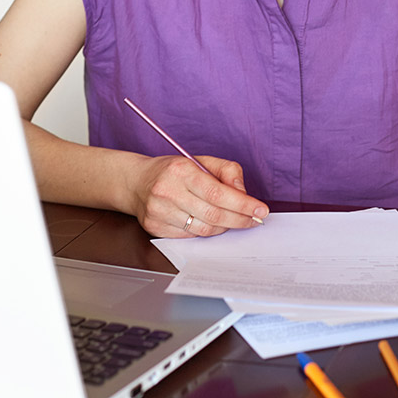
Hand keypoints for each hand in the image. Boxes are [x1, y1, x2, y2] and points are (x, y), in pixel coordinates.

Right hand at [130, 155, 268, 237]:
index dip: (242, 205)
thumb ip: (227, 171)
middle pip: (213, 215)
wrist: (137, 183)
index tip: (260, 210)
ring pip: (203, 229)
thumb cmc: (174, 171)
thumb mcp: (201, 161)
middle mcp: (168, 191)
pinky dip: (205, 231)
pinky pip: (190, 236)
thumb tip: (243, 192)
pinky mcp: (156, 228)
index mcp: (181, 171)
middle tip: (254, 220)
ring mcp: (159, 212)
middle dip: (239, 220)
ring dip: (224, 227)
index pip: (218, 193)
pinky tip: (208, 222)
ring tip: (231, 219)